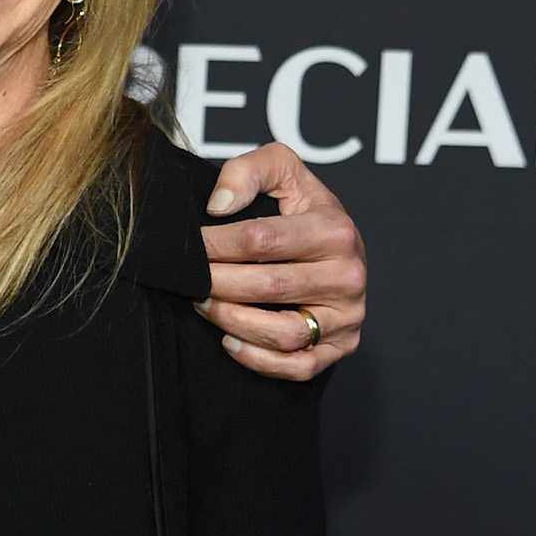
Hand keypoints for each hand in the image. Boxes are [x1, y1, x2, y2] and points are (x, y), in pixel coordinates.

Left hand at [196, 143, 364, 379]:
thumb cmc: (301, 208)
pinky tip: (228, 341)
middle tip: (187, 279)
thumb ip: (248, 171)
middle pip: (267, 287)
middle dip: (216, 283)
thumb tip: (217, 206)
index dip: (215, 245)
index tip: (188, 245)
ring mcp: (348, 315)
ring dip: (231, 321)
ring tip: (202, 304)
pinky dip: (258, 360)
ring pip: (282, 333)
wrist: (336, 244)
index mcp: (336, 229)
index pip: (261, 240)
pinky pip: (298, 366)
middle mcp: (348, 275)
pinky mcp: (342, 345)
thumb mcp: (282, 170)